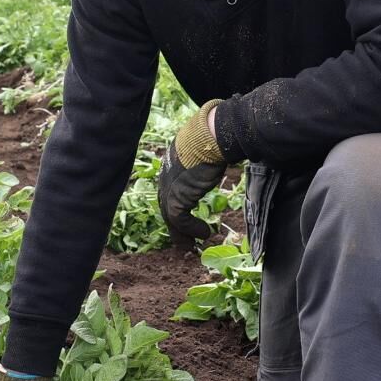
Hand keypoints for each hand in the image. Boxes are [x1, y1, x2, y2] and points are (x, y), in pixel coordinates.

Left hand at [158, 100, 225, 238]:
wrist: (212, 137)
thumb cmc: (214, 140)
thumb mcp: (205, 154)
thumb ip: (203, 164)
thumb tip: (215, 165)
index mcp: (171, 166)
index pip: (170, 194)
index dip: (178, 211)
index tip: (186, 223)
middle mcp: (165, 177)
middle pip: (167, 208)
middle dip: (177, 228)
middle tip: (186, 243)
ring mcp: (169, 187)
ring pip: (171, 218)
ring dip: (184, 233)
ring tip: (194, 244)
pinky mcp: (177, 196)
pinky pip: (180, 220)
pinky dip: (192, 229)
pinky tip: (205, 234)